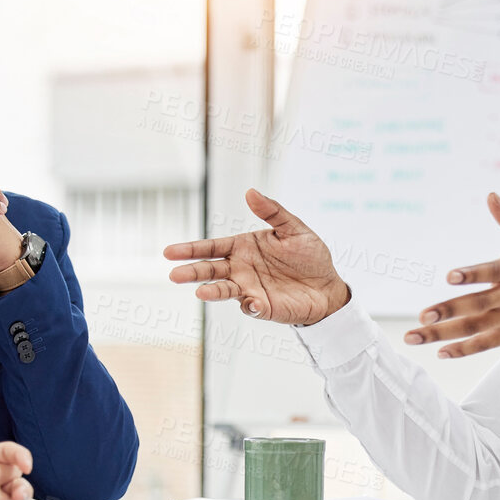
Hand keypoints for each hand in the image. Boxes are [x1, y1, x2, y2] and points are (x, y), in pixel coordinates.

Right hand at [164, 188, 350, 324]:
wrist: (329, 285)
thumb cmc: (310, 256)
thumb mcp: (294, 228)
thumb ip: (272, 211)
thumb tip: (250, 192)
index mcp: (243, 248)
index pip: (212, 247)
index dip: (191, 249)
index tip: (170, 251)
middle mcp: (241, 269)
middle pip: (210, 270)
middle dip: (192, 272)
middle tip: (174, 274)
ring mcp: (250, 289)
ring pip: (224, 290)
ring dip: (213, 291)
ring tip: (201, 293)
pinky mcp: (263, 307)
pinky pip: (251, 307)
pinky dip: (248, 305)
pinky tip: (251, 301)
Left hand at [403, 193, 499, 358]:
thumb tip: (490, 196)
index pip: (492, 270)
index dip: (471, 274)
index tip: (449, 277)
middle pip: (476, 303)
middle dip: (447, 311)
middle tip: (422, 317)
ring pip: (475, 326)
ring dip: (444, 333)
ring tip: (415, 336)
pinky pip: (487, 343)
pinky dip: (464, 349)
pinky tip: (442, 352)